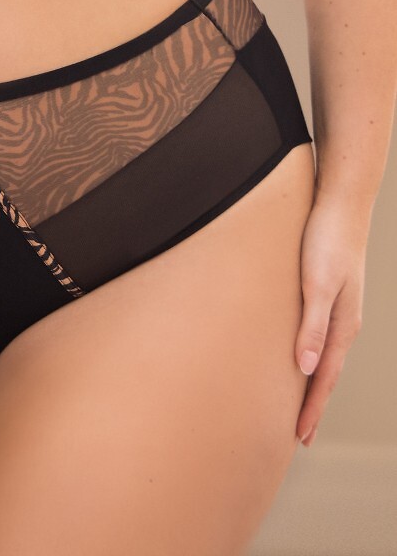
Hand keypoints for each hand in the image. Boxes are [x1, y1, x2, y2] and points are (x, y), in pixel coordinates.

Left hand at [294, 193, 368, 444]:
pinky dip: (312, 357)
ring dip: (313, 384)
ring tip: (299, 404)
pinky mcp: (330, 294)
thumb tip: (307, 369)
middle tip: (299, 436)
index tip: (299, 439)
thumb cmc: (326, 240)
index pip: (325, 379)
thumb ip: (312, 325)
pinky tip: (302, 357)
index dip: (311, 409)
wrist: (341, 204)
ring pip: (325, 357)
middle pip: (327, 374)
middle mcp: (344, 323)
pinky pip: (320, 337)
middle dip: (313, 406)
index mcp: (342, 326)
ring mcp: (339, 310)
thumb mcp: (315, 284)